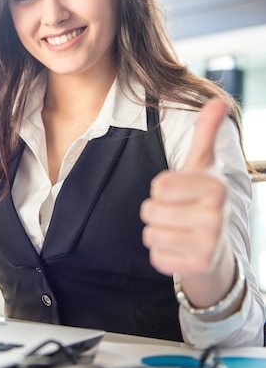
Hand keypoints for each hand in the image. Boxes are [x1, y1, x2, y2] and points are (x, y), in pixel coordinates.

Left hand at [140, 98, 229, 277]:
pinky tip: (179, 248)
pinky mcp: (198, 267)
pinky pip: (156, 258)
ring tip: (177, 229)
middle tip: (176, 213)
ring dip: (156, 231)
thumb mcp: (202, 165)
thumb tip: (217, 100)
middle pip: (150, 210)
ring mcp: (210, 244)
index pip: (160, 185)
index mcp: (216, 186)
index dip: (162, 188)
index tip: (179, 191)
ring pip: (150, 234)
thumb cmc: (202, 199)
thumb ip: (206, 134)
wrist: (217, 246)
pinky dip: (161, 253)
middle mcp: (217, 216)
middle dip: (155, 210)